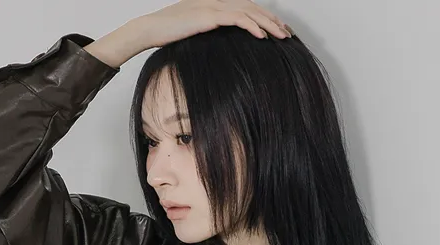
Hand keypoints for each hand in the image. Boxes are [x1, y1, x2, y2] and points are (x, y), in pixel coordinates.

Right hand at [138, 0, 291, 48]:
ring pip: (249, 12)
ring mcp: (213, 6)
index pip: (247, 8)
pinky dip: (252, 26)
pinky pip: (236, 18)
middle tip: (288, 34)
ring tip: (282, 36)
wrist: (151, 30)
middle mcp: (217, 1)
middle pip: (252, 8)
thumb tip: (225, 45)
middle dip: (273, 21)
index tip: (279, 31)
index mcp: (216, 4)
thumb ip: (212, 32)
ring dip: (268, 24)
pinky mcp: (209, 16)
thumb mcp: (195, 32)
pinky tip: (262, 37)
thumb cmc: (170, 34)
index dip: (265, 18)